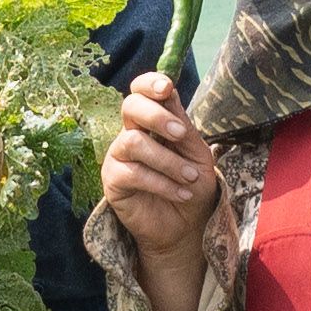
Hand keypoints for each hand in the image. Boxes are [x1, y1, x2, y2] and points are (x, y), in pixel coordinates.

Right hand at [96, 74, 219, 264]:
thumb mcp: (197, 153)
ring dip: (167, 160)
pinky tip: (181, 193)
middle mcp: (131, 134)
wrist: (187, 226)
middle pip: (130, 107)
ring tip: (190, 177)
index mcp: (151, 122)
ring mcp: (119, 157)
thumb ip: (183, 127)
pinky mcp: (113, 182)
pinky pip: (132, 174)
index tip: (166, 87)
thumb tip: (170, 93)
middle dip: (156, 116)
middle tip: (180, 134)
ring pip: (133, 142)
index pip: (140, 92)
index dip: (149, 84)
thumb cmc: (192, 184)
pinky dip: (161, 183)